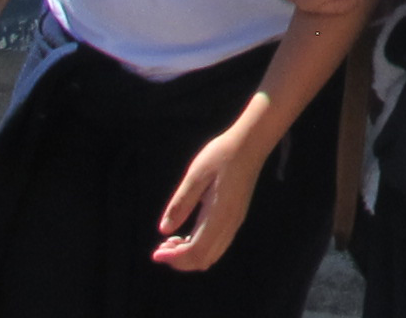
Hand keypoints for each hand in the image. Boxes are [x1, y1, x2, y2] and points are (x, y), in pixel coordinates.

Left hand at [154, 119, 267, 269]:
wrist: (250, 144)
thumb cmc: (221, 155)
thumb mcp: (195, 175)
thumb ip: (180, 204)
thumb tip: (164, 231)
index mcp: (219, 215)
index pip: (195, 252)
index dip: (173, 258)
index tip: (155, 253)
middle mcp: (229, 224)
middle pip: (203, 260)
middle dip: (179, 261)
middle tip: (160, 248)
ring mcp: (234, 223)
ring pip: (210, 256)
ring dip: (188, 257)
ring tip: (170, 243)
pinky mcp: (235, 218)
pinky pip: (216, 246)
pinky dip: (198, 249)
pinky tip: (185, 236)